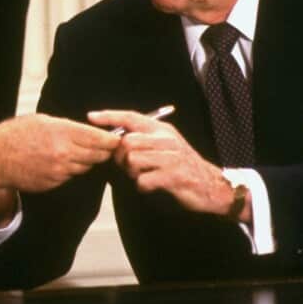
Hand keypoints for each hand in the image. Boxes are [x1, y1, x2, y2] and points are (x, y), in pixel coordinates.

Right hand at [0, 114, 118, 192]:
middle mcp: (64, 153)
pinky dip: (69, 169)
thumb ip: (66, 126)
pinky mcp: (53, 183)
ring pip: (85, 167)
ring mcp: (59, 171)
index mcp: (62, 132)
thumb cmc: (14, 135)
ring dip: (85, 160)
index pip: (99, 138)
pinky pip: (69, 176)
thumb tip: (84, 130)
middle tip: (103, 146)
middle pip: (97, 155)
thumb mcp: (42, 120)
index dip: (111, 139)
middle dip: (103, 150)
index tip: (116, 138)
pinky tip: (57, 161)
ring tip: (74, 152)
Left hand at [87, 109, 247, 220]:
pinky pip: (143, 181)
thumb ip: (144, 139)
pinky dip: (143, 186)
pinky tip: (152, 186)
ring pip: (133, 161)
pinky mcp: (173, 176)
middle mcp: (166, 140)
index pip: (131, 117)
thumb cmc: (183, 165)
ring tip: (144, 176)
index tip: (91, 117)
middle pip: (127, 142)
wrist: (211, 185)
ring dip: (132, 173)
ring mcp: (170, 157)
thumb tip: (115, 140)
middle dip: (122, 158)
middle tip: (130, 167)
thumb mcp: (166, 145)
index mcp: (162, 130)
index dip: (110, 116)